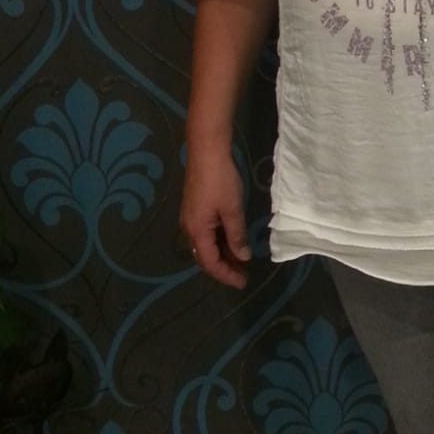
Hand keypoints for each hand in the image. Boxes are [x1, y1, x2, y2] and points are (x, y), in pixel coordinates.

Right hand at [180, 146, 251, 288]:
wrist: (206, 152)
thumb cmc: (220, 180)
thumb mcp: (232, 209)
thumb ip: (237, 234)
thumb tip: (243, 256)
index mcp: (196, 231)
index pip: (210, 263)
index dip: (226, 274)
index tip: (243, 282)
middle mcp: (189, 228)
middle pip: (205, 256)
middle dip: (224, 267)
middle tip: (244, 273)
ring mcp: (191, 217)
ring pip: (206, 244)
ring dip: (222, 253)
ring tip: (242, 259)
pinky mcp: (195, 208)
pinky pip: (206, 232)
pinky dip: (219, 240)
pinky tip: (232, 239)